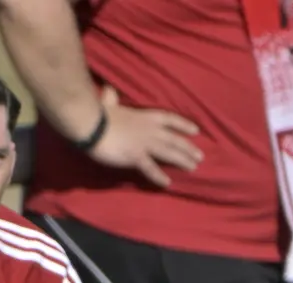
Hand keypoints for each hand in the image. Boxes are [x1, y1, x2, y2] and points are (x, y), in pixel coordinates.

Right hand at [85, 85, 201, 187]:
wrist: (92, 125)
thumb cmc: (99, 114)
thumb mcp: (108, 103)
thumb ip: (112, 99)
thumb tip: (109, 90)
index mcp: (145, 117)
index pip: (170, 119)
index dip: (184, 125)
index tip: (196, 131)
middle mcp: (150, 130)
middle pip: (174, 139)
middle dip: (188, 148)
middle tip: (200, 156)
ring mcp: (144, 144)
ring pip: (169, 153)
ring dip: (182, 160)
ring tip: (193, 168)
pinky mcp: (136, 157)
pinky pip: (151, 169)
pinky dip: (159, 176)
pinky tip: (167, 183)